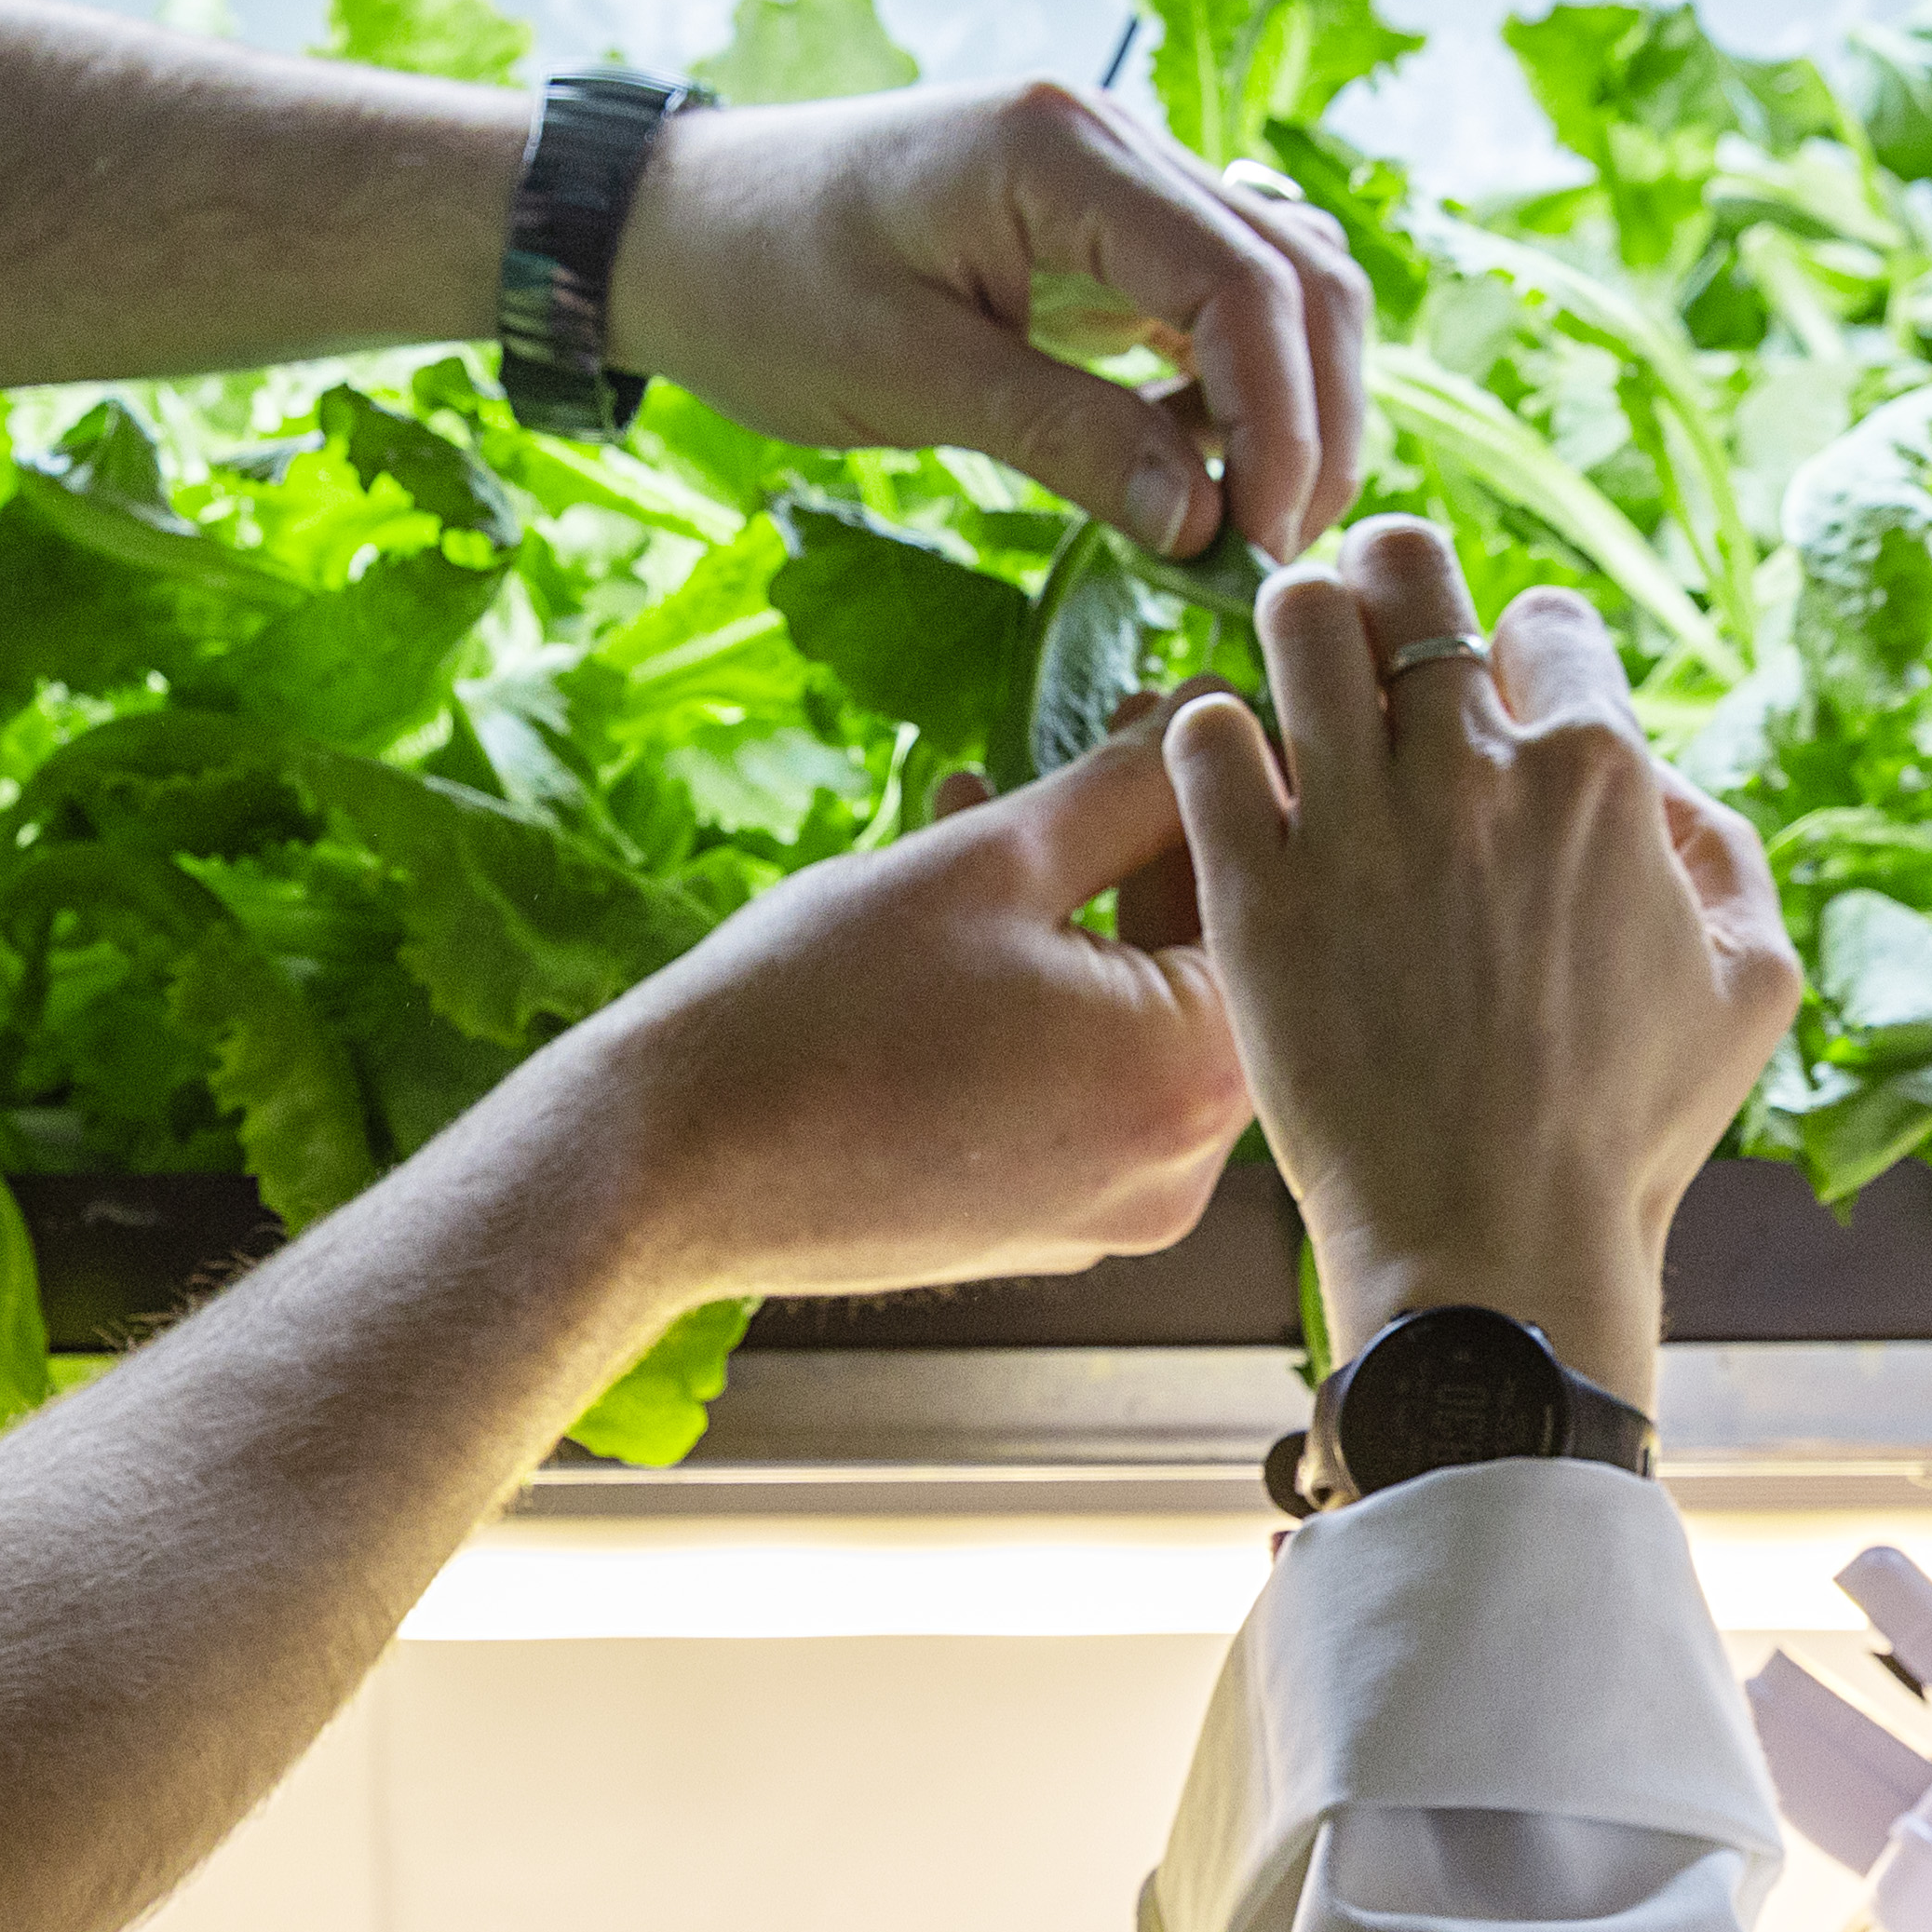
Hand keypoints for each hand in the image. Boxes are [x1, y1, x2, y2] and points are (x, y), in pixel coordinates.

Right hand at [566, 737, 1255, 1307]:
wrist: (666, 1167)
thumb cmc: (818, 1008)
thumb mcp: (991, 860)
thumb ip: (1127, 786)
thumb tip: (1210, 721)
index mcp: (1189, 1076)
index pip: (1265, 904)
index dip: (1228, 788)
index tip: (1194, 705)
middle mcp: (1178, 1169)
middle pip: (1205, 969)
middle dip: (1151, 842)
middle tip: (1109, 729)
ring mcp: (1109, 1211)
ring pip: (1134, 1022)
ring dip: (1084, 905)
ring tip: (999, 802)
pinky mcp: (1041, 1226)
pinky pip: (1080, 1083)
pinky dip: (1046, 992)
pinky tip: (960, 904)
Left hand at [607, 78, 1372, 566]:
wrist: (672, 225)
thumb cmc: (759, 287)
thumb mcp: (903, 377)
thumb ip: (1063, 438)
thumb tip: (1202, 524)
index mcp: (1064, 150)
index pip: (1245, 283)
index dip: (1281, 423)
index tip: (1258, 545)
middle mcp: (1115, 139)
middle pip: (1299, 273)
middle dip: (1313, 419)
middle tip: (1272, 555)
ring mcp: (1118, 175)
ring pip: (1281, 279)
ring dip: (1291, 401)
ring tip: (1241, 521)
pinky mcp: (1104, 223)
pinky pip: (1218, 294)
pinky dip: (1236, 383)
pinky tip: (1189, 465)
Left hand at [1166, 519, 1799, 1369]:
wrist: (1494, 1247)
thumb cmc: (1627, 1134)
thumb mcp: (1750, 987)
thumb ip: (1724, 850)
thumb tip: (1661, 778)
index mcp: (1600, 777)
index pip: (1546, 618)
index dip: (1524, 653)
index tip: (1501, 707)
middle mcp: (1475, 773)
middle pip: (1408, 572)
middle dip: (1391, 579)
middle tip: (1375, 626)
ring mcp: (1357, 826)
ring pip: (1298, 618)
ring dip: (1298, 628)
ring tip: (1297, 677)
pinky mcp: (1258, 891)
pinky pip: (1205, 738)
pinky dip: (1215, 736)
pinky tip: (1237, 779)